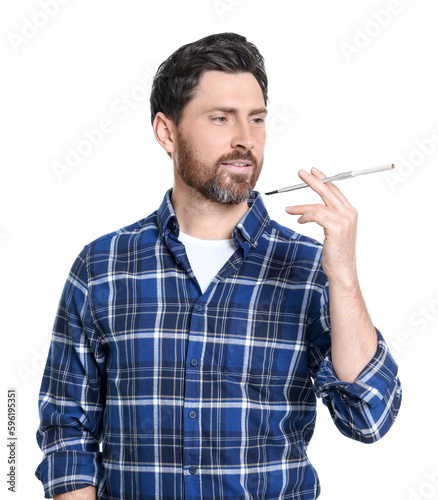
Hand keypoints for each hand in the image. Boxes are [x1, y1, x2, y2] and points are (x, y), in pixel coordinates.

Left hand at [285, 167, 358, 284]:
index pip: (336, 190)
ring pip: (318, 204)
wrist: (343, 271)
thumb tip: (313, 211)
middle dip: (313, 180)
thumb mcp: (334, 232)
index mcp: (350, 212)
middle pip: (328, 190)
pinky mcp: (336, 227)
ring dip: (301, 206)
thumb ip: (328, 218)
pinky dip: (304, 215)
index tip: (314, 172)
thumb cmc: (338, 254)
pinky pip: (315, 214)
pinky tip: (298, 219)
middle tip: (301, 173)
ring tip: (289, 208)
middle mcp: (349, 213)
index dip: (324, 179)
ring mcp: (344, 220)